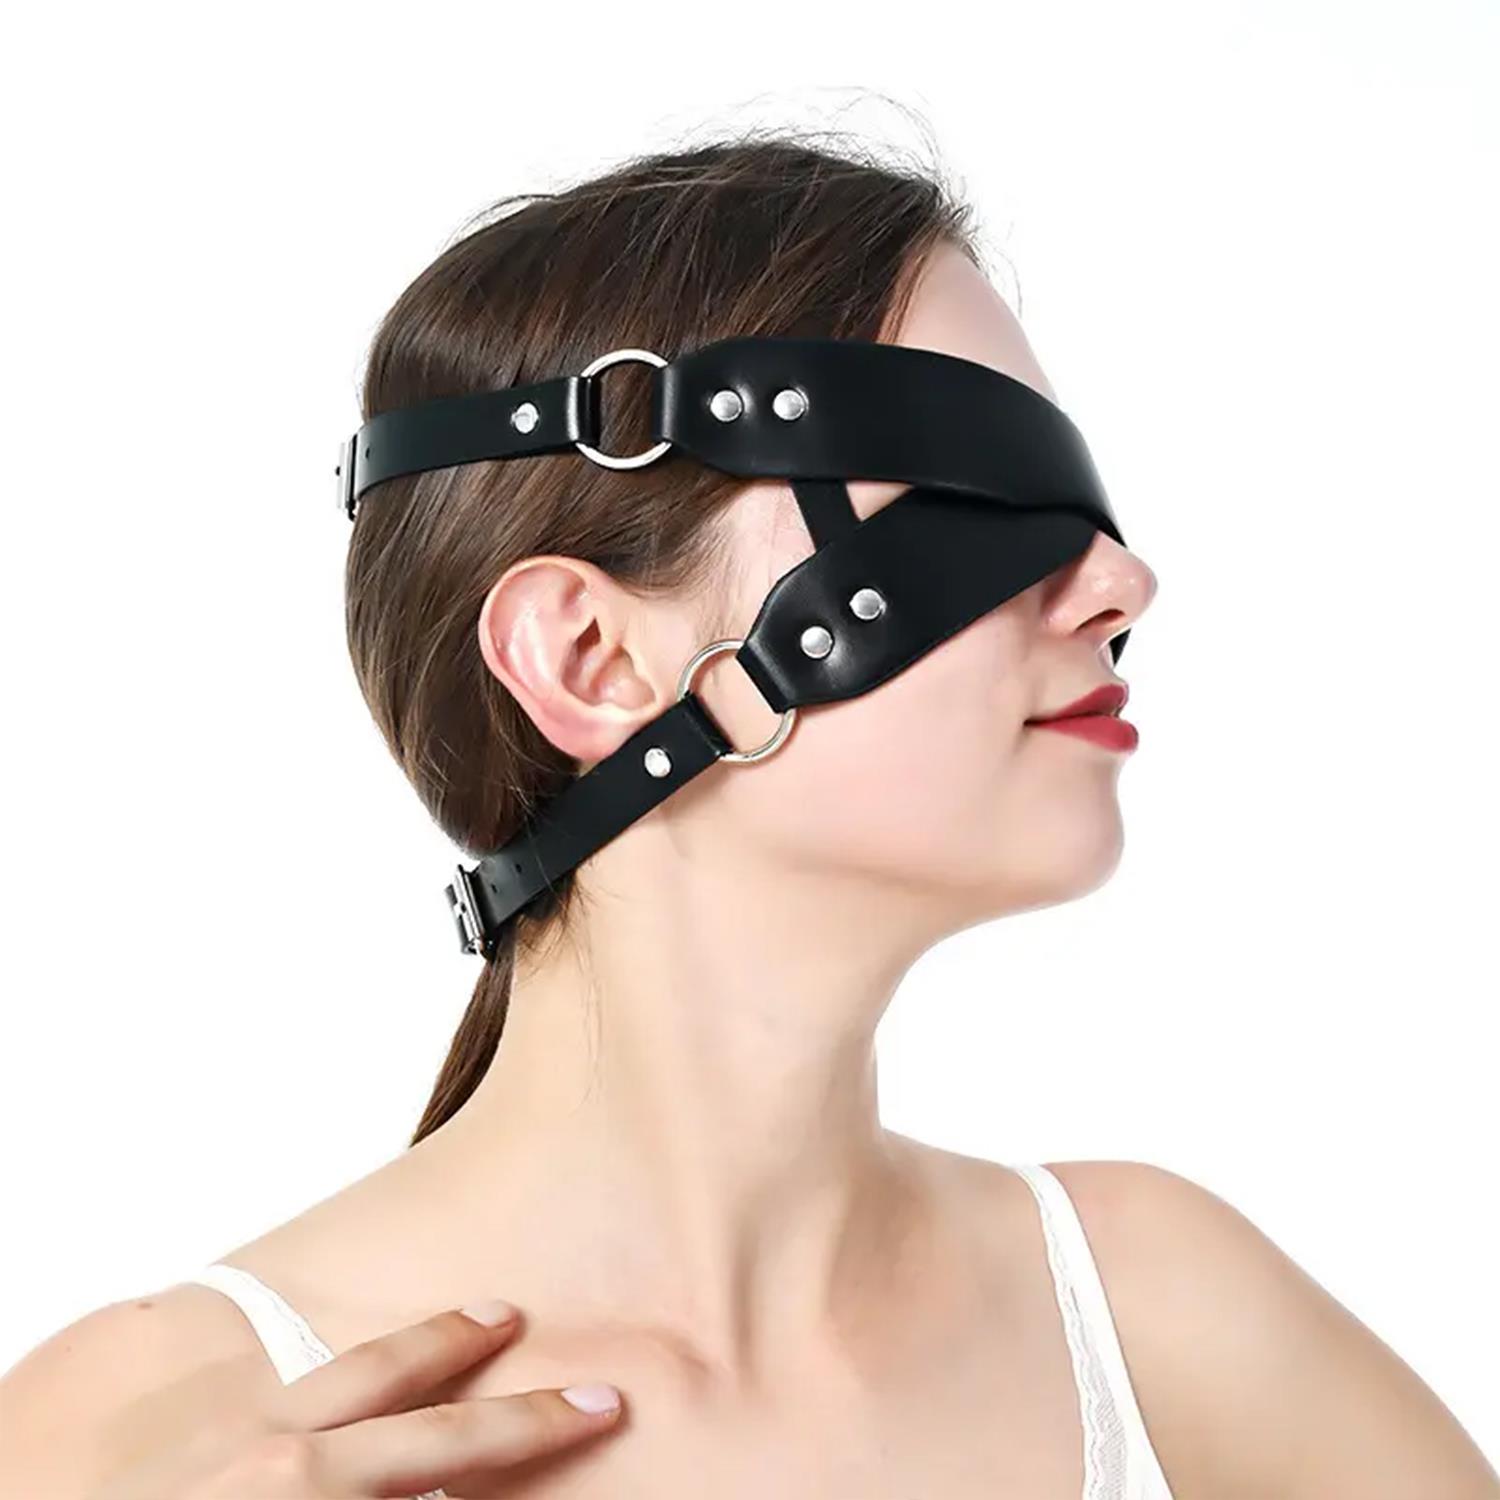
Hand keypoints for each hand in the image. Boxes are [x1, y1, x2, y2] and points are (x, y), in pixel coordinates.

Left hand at [93, 1299, 623, 1497]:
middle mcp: (281, 1456)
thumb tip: (423, 1489)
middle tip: (591, 1391)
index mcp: (299, 1497)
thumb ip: (345, 1492)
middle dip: (517, 1411)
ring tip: (493, 1317)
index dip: (525, 1446)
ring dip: (434, 1344)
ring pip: (359, 1367)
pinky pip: (271, 1357)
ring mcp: (231, 1419)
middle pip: (428, 1419)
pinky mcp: (180, 1397)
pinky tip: (348, 1346)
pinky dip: (326, 1353)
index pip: (443, 1464)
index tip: (592, 1419)